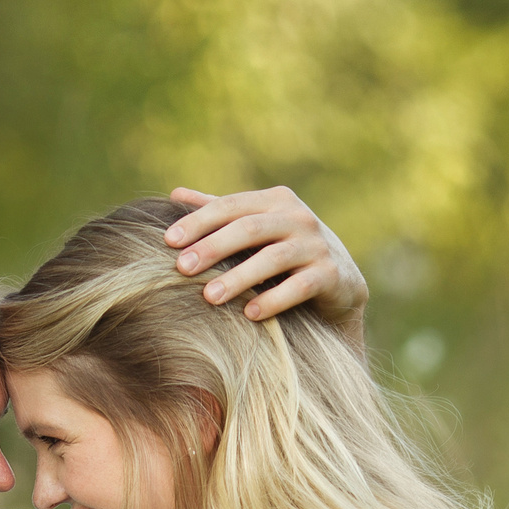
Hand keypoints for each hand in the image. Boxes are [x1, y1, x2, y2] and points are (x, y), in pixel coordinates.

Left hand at [163, 186, 369, 330]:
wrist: (340, 282)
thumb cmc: (286, 253)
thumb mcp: (256, 228)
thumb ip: (221, 212)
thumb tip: (175, 193)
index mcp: (275, 200)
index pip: (231, 206)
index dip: (199, 221)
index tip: (168, 241)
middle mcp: (298, 217)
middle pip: (249, 228)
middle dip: (213, 247)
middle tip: (182, 268)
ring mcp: (317, 245)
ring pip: (273, 258)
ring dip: (238, 278)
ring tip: (209, 297)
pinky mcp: (331, 275)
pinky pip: (300, 286)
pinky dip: (274, 300)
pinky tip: (250, 314)